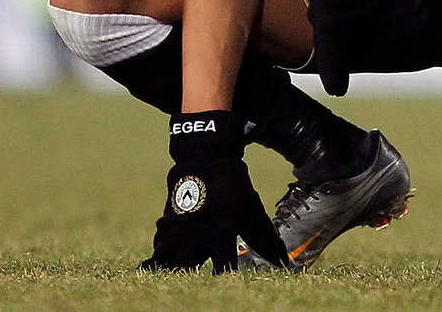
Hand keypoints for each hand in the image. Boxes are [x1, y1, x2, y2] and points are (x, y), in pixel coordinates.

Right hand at [140, 110, 289, 273]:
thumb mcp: (252, 211)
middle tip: (191, 282)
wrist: (205, 157)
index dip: (224, 279)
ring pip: (164, 259)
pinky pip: (158, 246)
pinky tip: (167, 258)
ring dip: (168, 267)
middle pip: (186, 268)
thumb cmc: (232, 187)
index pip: (222, 269)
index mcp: (221, 232)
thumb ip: (265, 240)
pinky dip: (161, 255)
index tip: (225, 284)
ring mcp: (177, 227)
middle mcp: (196, 233)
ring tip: (171, 273)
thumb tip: (283, 262)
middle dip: (188, 277)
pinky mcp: (165, 222)